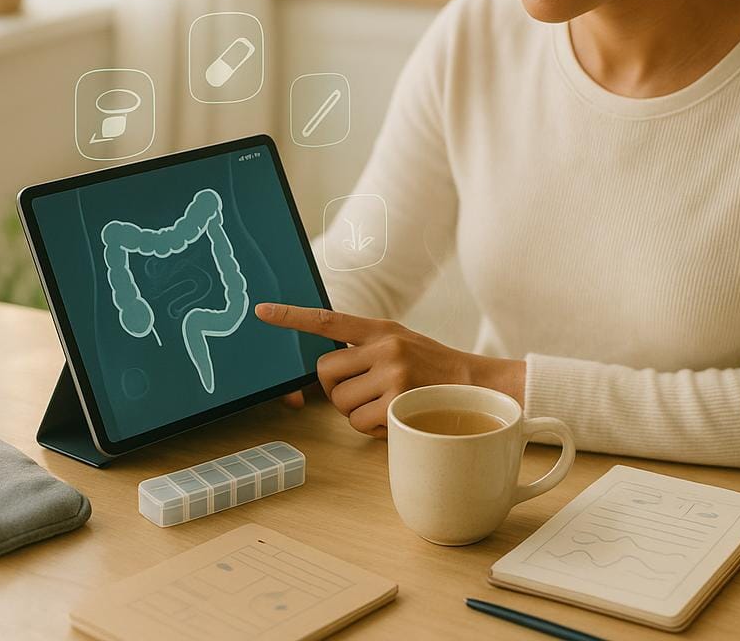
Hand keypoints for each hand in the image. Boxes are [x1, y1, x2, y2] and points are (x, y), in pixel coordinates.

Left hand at [255, 302, 524, 438]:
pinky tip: (394, 417)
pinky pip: (359, 423)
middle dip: (336, 388)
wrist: (477, 385)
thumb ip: (368, 346)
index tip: (262, 311)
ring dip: (355, 412)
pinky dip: (371, 428)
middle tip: (362, 391)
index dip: (292, 317)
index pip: (329, 319)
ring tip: (385, 404)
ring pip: (340, 403)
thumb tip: (328, 365)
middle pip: (325, 372)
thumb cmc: (434, 368)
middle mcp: (383, 347)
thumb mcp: (402, 343)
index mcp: (380, 328)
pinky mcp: (398, 402)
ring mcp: (391, 374)